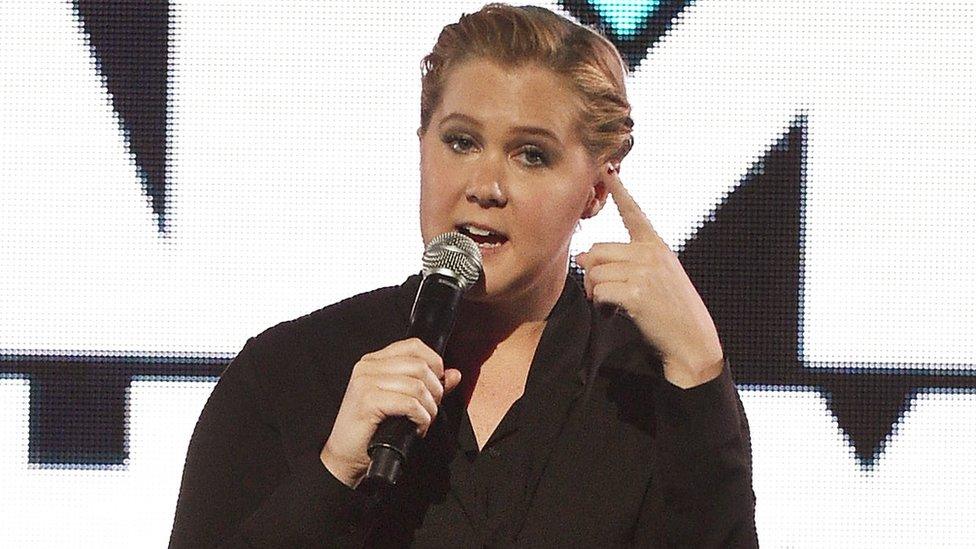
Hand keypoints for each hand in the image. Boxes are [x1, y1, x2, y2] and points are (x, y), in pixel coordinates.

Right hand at [320, 338, 462, 486]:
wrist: (344, 457)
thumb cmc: (371, 431)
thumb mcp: (402, 403)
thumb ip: (427, 385)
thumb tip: (454, 374)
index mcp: (374, 361)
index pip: (414, 346)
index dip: (435, 363)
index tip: (438, 385)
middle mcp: (368, 367)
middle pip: (419, 365)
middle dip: (435, 389)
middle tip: (431, 409)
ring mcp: (366, 382)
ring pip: (417, 385)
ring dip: (429, 407)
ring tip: (423, 421)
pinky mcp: (368, 401)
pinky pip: (409, 403)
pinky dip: (421, 418)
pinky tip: (417, 428)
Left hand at [575, 164, 723, 387]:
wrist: (692, 341)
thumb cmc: (671, 312)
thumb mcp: (655, 279)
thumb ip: (623, 263)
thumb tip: (581, 257)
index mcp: (657, 246)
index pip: (634, 212)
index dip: (618, 190)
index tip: (607, 169)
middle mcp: (651, 253)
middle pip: (596, 252)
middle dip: (593, 275)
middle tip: (606, 294)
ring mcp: (645, 271)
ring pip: (594, 272)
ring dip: (596, 293)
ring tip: (614, 305)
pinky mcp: (636, 292)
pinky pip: (599, 291)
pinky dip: (601, 305)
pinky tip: (616, 313)